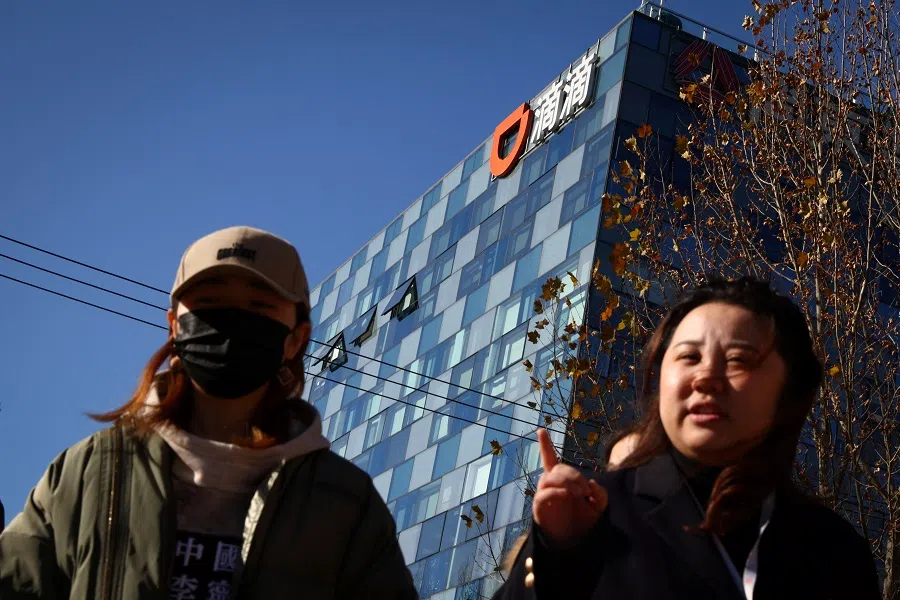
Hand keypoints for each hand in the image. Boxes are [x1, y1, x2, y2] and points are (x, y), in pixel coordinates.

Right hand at [533, 429, 606, 548]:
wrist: (576, 544)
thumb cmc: (585, 522)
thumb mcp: (600, 506)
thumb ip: (601, 493)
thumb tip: (592, 484)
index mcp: (563, 481)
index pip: (551, 459)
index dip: (545, 445)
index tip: (541, 429)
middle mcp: (551, 485)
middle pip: (558, 468)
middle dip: (574, 475)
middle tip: (585, 491)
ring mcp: (544, 495)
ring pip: (550, 477)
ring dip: (567, 482)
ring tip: (578, 494)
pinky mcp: (540, 507)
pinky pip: (544, 494)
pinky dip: (556, 492)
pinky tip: (566, 496)